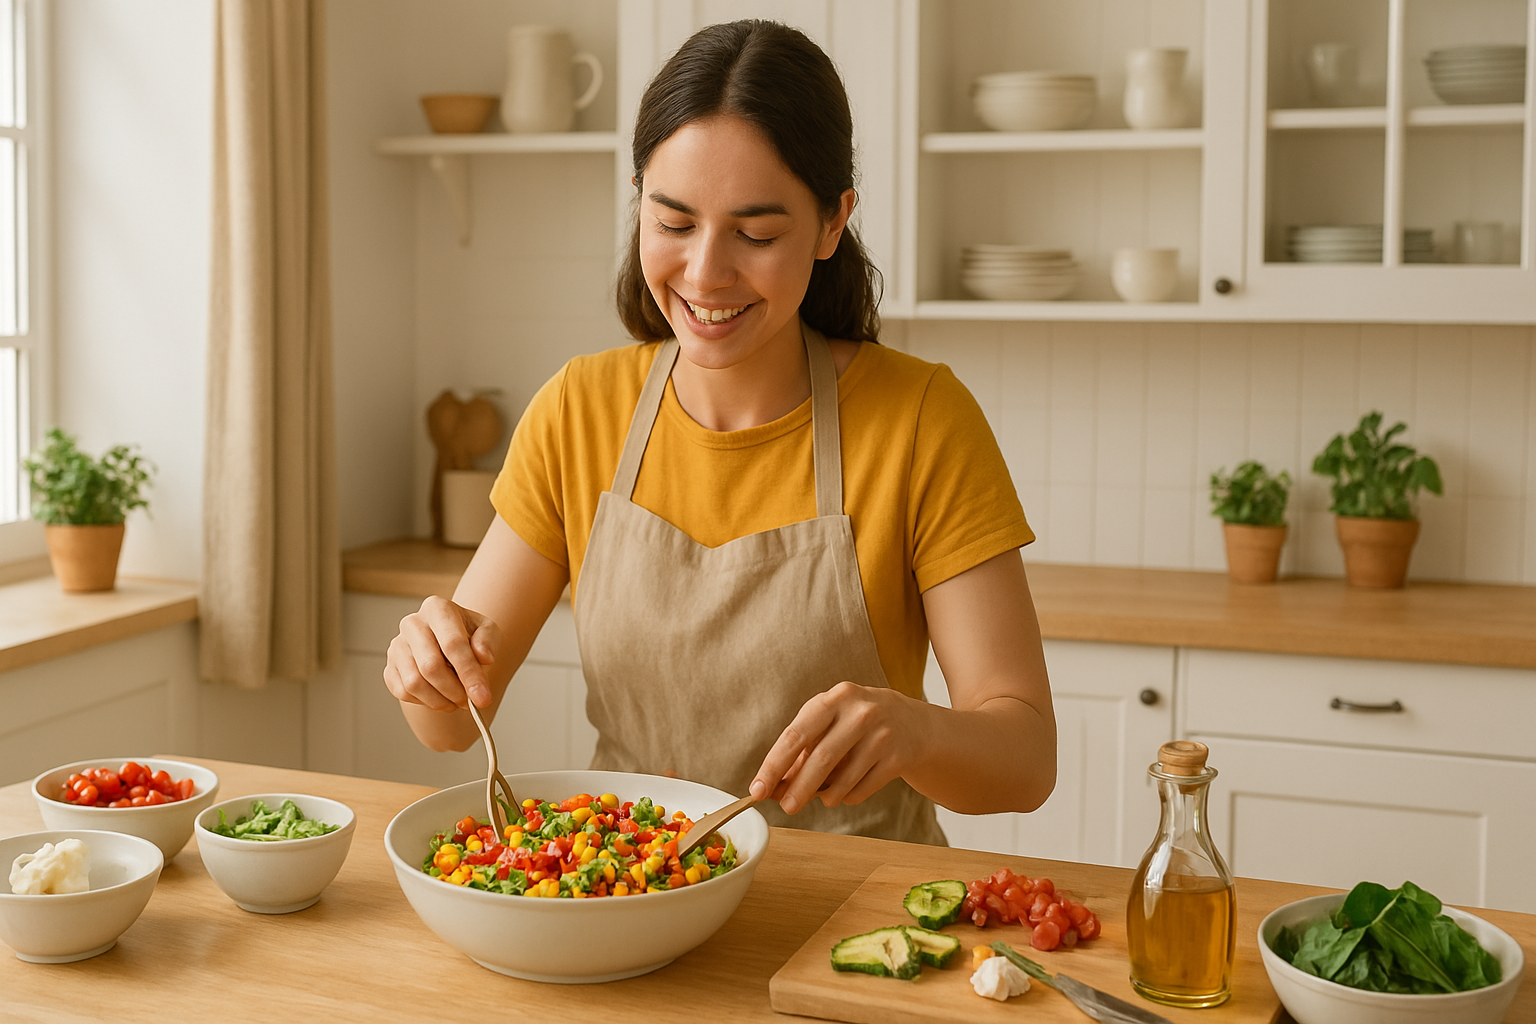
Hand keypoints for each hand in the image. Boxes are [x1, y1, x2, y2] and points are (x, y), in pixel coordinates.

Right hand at [384, 595, 501, 711]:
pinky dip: (425, 702)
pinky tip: (440, 697)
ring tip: (457, 700)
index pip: (453, 644)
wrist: (449, 642)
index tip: (482, 698)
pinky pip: (403, 692)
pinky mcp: (390, 666)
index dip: (469, 674)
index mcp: (437, 608)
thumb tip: (484, 657)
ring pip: (414, 683)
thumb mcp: (487, 631)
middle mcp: (412, 624)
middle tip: (470, 702)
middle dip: (454, 691)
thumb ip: (487, 641)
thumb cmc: (469, 635)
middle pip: (430, 666)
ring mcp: (397, 646)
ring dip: (440, 700)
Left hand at [749, 681, 918, 814]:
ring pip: (842, 780)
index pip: (795, 735)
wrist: (914, 724)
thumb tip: (773, 786)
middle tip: (786, 807)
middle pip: (820, 759)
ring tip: (825, 795)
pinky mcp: (898, 758)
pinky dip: (848, 796)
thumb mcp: (830, 723)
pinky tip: (849, 788)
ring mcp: (882, 735)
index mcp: (834, 699)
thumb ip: (801, 752)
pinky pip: (861, 790)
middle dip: (799, 789)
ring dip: (826, 796)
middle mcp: (860, 712)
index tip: (758, 790)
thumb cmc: (858, 723)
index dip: (773, 765)